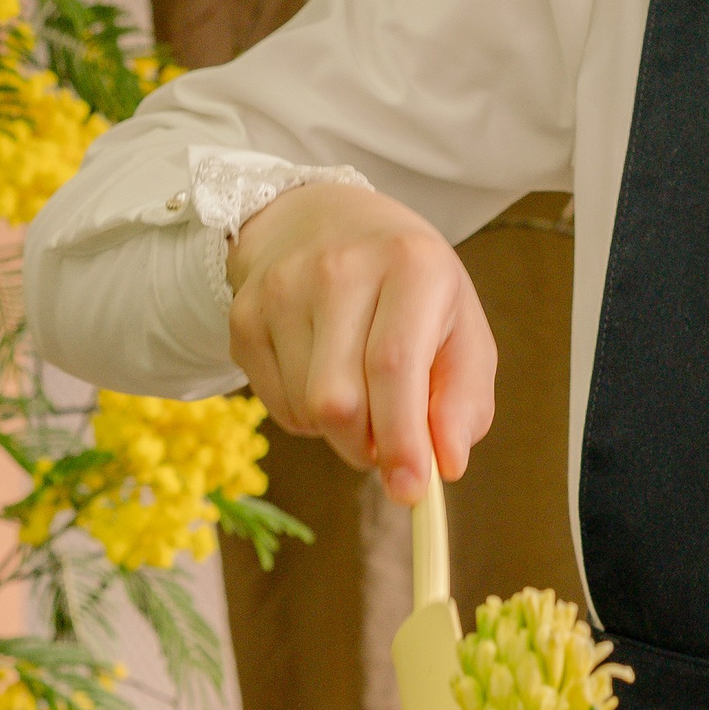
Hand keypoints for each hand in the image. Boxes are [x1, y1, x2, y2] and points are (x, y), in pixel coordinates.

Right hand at [225, 182, 495, 503]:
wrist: (324, 221)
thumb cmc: (409, 285)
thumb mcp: (460, 324)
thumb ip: (464, 398)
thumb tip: (447, 464)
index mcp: (410, 264)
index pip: (395, 365)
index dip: (402, 438)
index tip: (412, 488)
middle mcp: (339, 269)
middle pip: (340, 400)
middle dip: (369, 446)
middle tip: (390, 443)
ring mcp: (281, 290)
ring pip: (307, 410)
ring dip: (341, 432)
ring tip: (361, 391)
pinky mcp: (243, 316)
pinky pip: (278, 406)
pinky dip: (308, 417)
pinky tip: (324, 376)